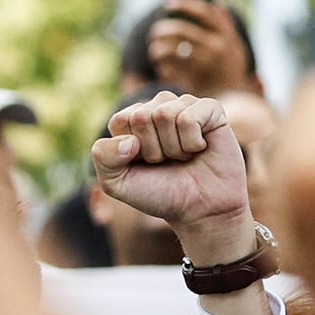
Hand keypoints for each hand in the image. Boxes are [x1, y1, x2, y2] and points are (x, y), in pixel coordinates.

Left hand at [90, 92, 254, 262]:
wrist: (200, 209)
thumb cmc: (158, 192)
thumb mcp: (116, 182)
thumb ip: (104, 157)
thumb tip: (130, 140)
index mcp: (131, 120)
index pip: (120, 121)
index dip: (130, 151)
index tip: (144, 163)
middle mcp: (157, 107)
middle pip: (142, 117)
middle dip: (153, 149)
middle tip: (167, 161)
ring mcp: (184, 105)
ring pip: (165, 114)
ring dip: (174, 147)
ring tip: (183, 157)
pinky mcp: (210, 109)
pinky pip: (190, 117)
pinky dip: (192, 142)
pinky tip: (200, 148)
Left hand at [144, 0, 254, 96]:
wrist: (235, 100)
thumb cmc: (229, 70)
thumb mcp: (233, 45)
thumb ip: (225, 25)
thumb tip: (217, 1)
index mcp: (227, 36)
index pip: (205, 12)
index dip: (185, 5)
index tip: (168, 2)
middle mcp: (218, 47)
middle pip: (181, 30)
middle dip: (163, 29)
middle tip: (155, 33)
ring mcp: (205, 64)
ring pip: (171, 49)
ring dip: (158, 48)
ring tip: (155, 51)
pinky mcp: (193, 80)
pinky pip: (169, 68)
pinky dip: (163, 67)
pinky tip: (164, 69)